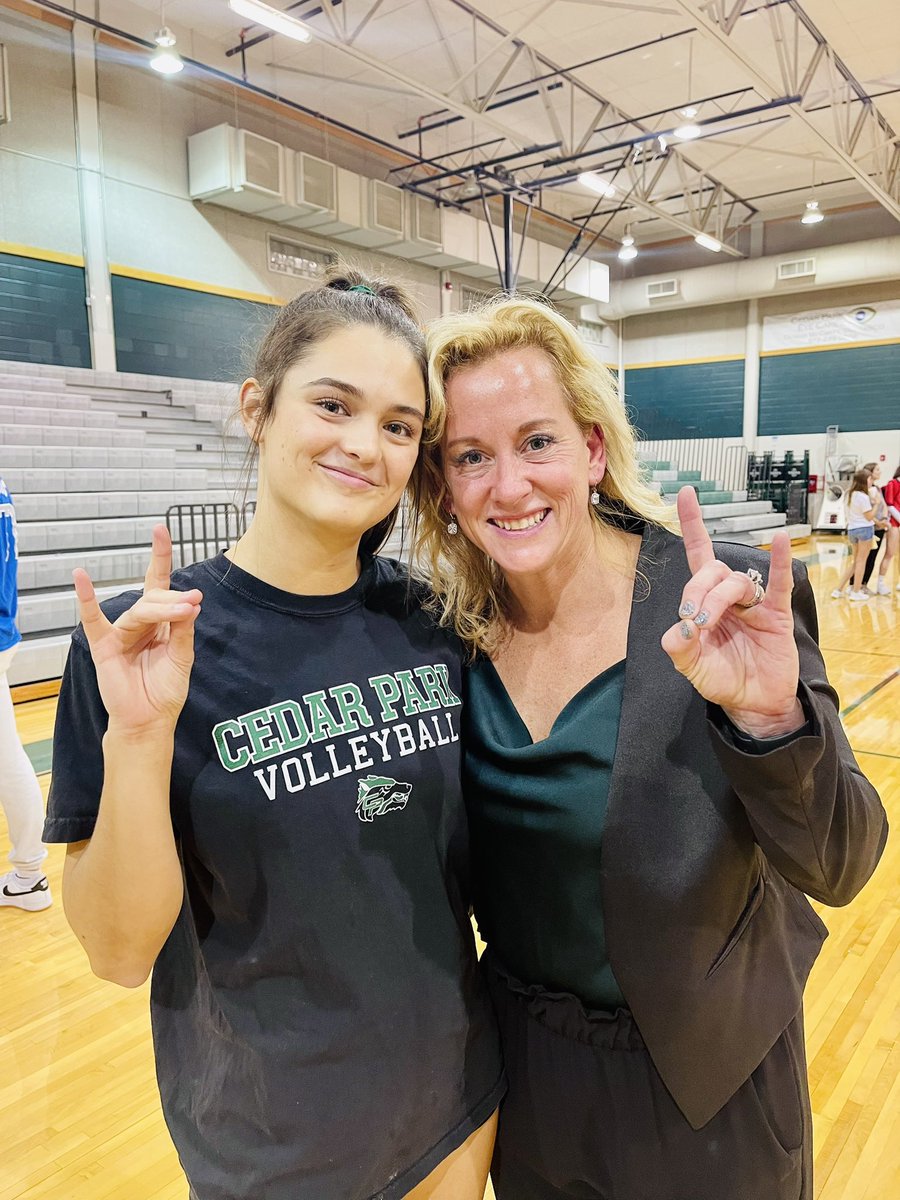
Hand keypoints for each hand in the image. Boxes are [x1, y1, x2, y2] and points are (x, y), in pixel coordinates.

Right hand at [73, 525, 201, 736]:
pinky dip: (86, 599)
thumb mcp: (182, 657)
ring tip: (184, 609)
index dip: (160, 557)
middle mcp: (140, 623)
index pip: (160, 584)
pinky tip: (81, 578)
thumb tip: (191, 602)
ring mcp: (121, 633)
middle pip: (155, 599)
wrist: (149, 720)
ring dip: (162, 608)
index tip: (161, 530)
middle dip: (175, 600)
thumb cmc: (165, 690)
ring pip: (140, 611)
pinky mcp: (104, 646)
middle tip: (193, 603)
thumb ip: (183, 630)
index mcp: (160, 622)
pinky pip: (93, 620)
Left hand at [660, 487, 802, 738]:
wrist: (754, 703)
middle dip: (697, 591)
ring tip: (712, 621)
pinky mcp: (776, 614)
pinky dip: (779, 562)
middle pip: (711, 570)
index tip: (685, 493)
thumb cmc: (723, 680)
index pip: (697, 557)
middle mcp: (728, 597)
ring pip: (735, 581)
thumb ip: (680, 649)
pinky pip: (778, 583)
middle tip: (695, 619)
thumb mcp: (692, 668)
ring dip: (720, 597)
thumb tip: (678, 630)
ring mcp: (753, 604)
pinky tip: (781, 541)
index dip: (692, 526)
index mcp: (705, 603)